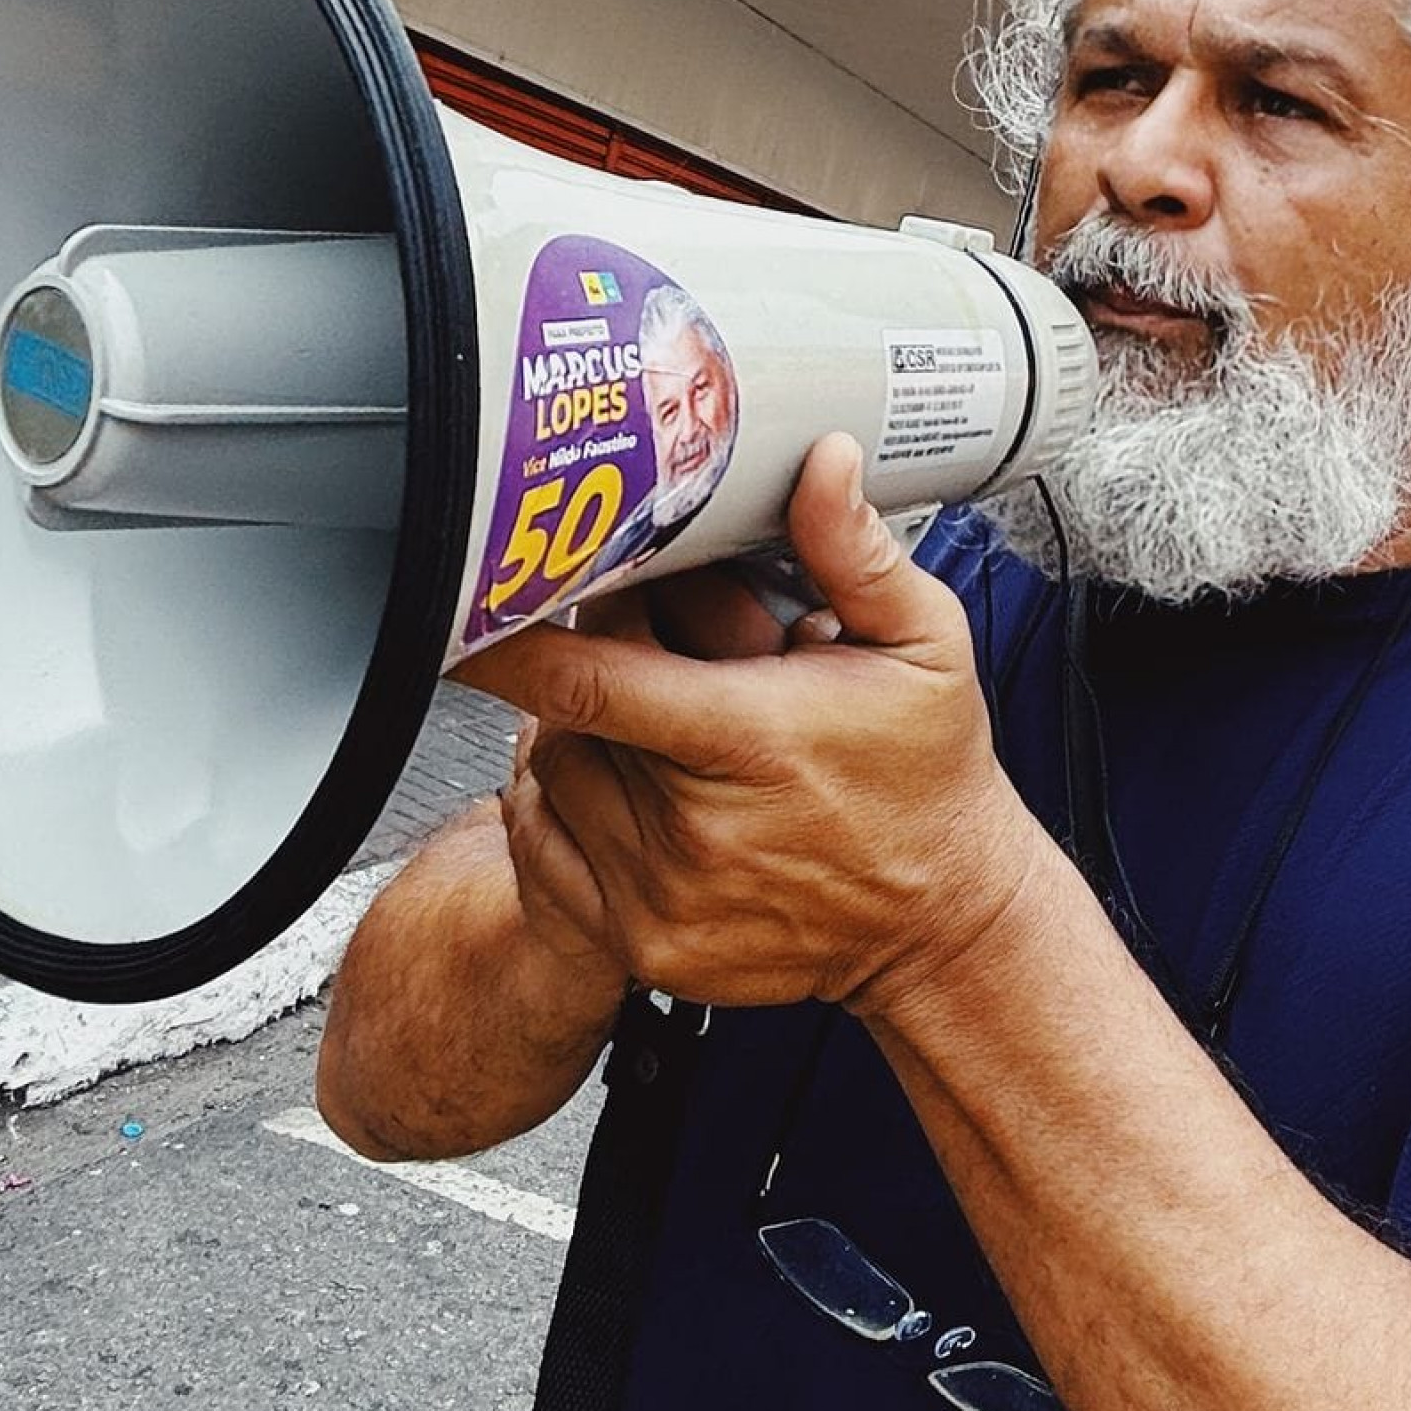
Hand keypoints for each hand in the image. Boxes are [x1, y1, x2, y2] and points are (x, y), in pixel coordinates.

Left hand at [455, 435, 1043, 1012]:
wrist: (942, 921)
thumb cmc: (926, 779)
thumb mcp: (924, 648)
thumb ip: (854, 553)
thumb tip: (822, 463)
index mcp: (751, 741)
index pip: (589, 684)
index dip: (510, 642)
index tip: (467, 606)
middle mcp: (696, 832)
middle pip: (563, 723)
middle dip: (589, 679)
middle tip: (656, 664)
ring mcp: (665, 900)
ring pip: (551, 786)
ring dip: (578, 744)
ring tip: (655, 731)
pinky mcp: (647, 947)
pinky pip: (552, 859)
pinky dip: (566, 815)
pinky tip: (630, 794)